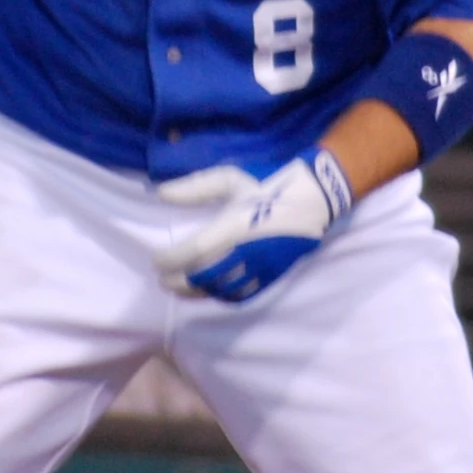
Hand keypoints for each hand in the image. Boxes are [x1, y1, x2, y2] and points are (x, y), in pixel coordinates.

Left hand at [153, 148, 351, 302]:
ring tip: (179, 287)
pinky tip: (210, 291)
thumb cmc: (270, 182)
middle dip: (179, 280)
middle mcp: (247, 252)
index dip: (171, 259)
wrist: (316, 196)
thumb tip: (161, 194)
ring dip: (197, 292)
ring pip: (223, 290)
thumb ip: (195, 187)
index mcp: (235, 226)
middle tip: (162, 278)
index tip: (156, 259)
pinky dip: (222, 296)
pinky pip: (244, 294)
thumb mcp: (230, 176)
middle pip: (205, 276)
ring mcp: (263, 267)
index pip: (195, 251)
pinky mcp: (274, 274)